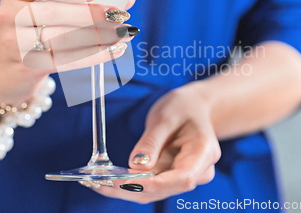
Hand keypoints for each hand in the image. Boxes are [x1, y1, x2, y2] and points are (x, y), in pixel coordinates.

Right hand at [0, 0, 136, 105]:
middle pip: (54, 13)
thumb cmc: (31, 30)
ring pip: (61, 38)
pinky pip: (64, 61)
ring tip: (123, 34)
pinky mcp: (25, 66)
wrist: (1, 69)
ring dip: (97, 37)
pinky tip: (114, 51)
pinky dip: (92, 56)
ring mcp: (13, 42)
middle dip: (91, 15)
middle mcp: (8, 14)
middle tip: (120, 16)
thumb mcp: (41, 7)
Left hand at [82, 81, 220, 202]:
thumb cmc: (184, 108)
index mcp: (204, 153)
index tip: (125, 182)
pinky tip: (107, 180)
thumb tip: (137, 166)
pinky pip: (149, 185)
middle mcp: (199, 171)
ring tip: (96, 182)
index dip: (154, 185)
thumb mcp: (166, 116)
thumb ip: (152, 142)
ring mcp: (185, 176)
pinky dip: (128, 184)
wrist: (194, 108)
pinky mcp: (171, 178)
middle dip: (131, 188)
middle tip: (99, 183)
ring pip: (154, 191)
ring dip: (125, 189)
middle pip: (164, 189)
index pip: (182, 178)